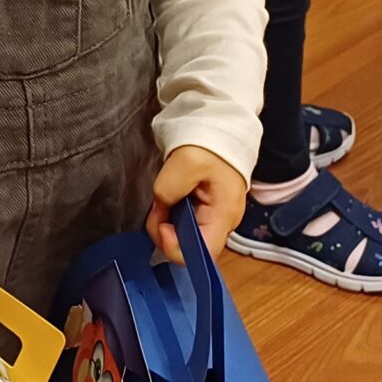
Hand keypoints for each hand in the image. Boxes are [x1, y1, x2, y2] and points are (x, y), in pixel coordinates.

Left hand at [149, 146, 247, 265]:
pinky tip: (169, 197)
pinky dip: (170, 213)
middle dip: (166, 232)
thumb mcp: (186, 163)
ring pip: (183, 235)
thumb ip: (168, 190)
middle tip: (158, 206)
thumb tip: (161, 207)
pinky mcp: (203, 209)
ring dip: (166, 221)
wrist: (219, 127)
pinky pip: (183, 222)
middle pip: (189, 247)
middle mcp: (221, 222)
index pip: (203, 254)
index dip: (177, 248)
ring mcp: (213, 216)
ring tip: (164, 197)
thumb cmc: (210, 145)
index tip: (162, 225)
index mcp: (224, 216)